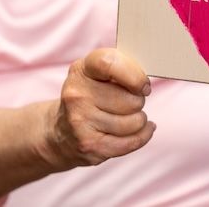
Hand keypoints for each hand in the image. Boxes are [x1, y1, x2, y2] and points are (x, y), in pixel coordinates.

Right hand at [45, 48, 155, 167]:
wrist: (62, 132)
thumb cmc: (91, 96)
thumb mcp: (97, 74)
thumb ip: (121, 68)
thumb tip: (146, 82)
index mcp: (81, 70)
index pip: (110, 63)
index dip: (134, 75)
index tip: (143, 85)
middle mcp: (77, 95)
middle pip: (132, 100)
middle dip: (138, 101)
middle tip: (129, 102)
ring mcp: (81, 121)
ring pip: (134, 122)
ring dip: (139, 120)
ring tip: (127, 117)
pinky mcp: (89, 145)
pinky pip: (132, 141)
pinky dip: (143, 135)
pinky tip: (141, 130)